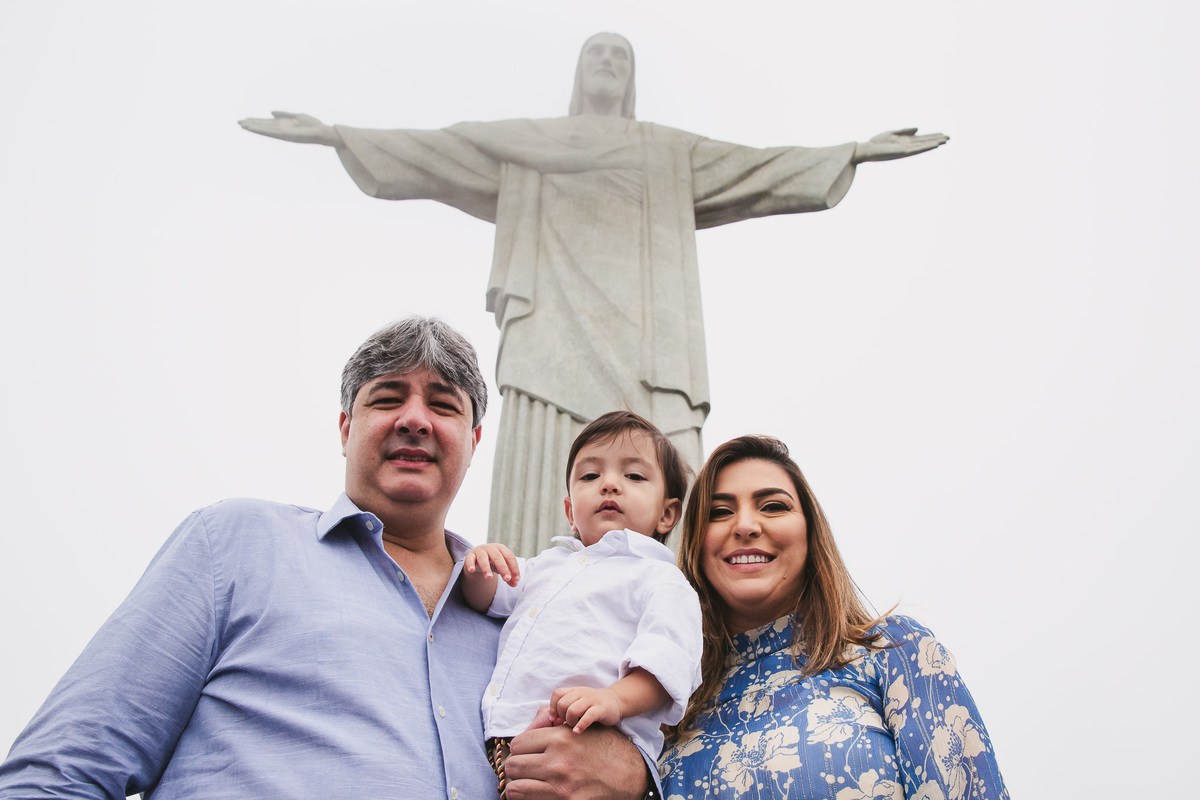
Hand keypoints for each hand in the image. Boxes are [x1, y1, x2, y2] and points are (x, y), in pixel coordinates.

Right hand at [237, 111, 340, 145]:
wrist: (323, 132)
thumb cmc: (313, 125)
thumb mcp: (297, 116)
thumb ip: (284, 114)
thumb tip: (271, 112)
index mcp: (284, 125)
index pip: (267, 123)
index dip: (256, 121)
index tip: (245, 119)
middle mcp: (282, 130)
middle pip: (264, 126)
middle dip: (252, 124)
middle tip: (238, 122)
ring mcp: (283, 133)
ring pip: (265, 130)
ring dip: (254, 127)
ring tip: (242, 125)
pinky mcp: (286, 135)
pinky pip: (272, 132)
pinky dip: (263, 130)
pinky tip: (255, 128)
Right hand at [464, 543, 519, 585]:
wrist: (478, 556)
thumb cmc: (493, 562)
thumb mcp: (501, 568)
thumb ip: (509, 576)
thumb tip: (515, 584)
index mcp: (502, 549)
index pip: (510, 557)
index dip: (514, 568)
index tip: (517, 579)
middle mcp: (491, 548)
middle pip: (498, 558)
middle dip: (503, 568)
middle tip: (506, 579)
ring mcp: (480, 551)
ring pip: (483, 558)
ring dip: (486, 568)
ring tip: (489, 577)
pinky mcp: (470, 555)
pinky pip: (470, 559)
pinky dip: (470, 564)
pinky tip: (471, 570)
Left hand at [505, 723, 647, 799]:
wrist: (630, 775)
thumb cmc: (604, 748)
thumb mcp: (581, 728)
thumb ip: (551, 724)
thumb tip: (528, 727)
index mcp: (560, 738)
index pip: (518, 743)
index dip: (519, 749)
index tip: (526, 754)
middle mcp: (557, 761)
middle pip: (513, 765)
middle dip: (515, 767)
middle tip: (523, 770)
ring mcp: (560, 786)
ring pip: (515, 787)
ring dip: (518, 784)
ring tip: (526, 783)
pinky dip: (527, 798)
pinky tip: (534, 794)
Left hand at [549, 685, 620, 732]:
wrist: (616, 702)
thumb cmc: (593, 706)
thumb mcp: (578, 702)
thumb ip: (565, 708)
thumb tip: (550, 720)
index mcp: (574, 691)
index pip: (557, 694)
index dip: (553, 707)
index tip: (555, 719)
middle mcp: (582, 693)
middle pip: (562, 703)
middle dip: (561, 716)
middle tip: (566, 723)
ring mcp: (591, 700)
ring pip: (573, 709)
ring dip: (570, 721)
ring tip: (573, 727)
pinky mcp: (601, 709)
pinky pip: (588, 716)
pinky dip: (580, 725)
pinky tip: (577, 732)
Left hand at [853, 128, 948, 163]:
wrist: (867, 149)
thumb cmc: (877, 142)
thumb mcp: (892, 133)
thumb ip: (905, 131)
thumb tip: (918, 128)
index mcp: (905, 141)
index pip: (922, 138)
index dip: (932, 136)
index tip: (943, 134)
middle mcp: (907, 146)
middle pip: (925, 142)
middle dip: (936, 139)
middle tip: (949, 137)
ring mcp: (905, 149)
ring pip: (922, 146)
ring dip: (933, 143)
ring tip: (944, 141)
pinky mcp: (902, 152)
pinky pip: (916, 149)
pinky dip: (925, 147)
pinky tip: (932, 145)